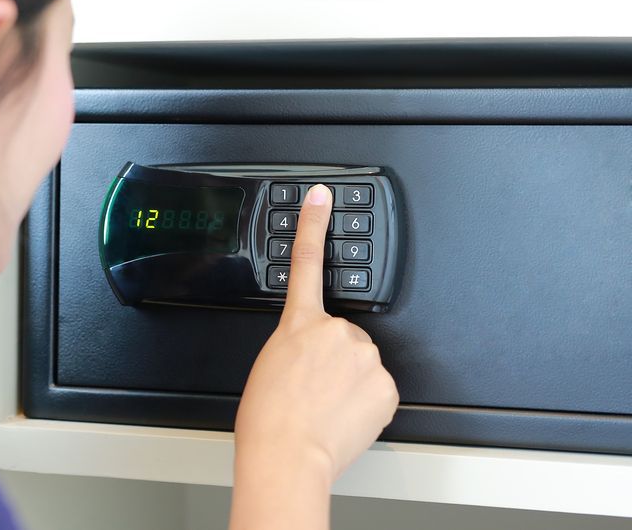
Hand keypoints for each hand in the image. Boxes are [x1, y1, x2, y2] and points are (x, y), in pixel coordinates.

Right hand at [234, 184, 398, 482]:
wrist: (287, 455)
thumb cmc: (268, 419)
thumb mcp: (269, 366)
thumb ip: (297, 346)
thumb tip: (313, 356)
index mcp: (299, 325)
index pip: (307, 263)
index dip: (314, 225)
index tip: (322, 196)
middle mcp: (335, 333)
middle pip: (344, 336)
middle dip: (335, 358)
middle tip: (315, 388)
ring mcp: (364, 357)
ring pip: (363, 364)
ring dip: (351, 382)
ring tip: (327, 407)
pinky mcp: (385, 385)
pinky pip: (378, 389)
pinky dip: (366, 403)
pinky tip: (345, 416)